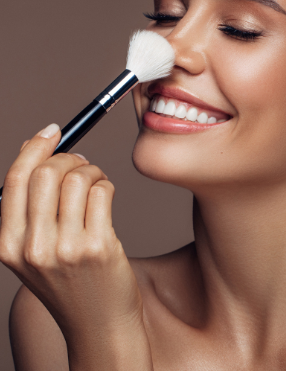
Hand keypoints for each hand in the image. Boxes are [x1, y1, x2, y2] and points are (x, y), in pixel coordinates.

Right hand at [0, 124, 151, 369]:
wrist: (99, 323)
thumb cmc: (71, 280)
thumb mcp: (36, 250)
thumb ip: (32, 207)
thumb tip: (40, 151)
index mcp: (7, 244)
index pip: (15, 180)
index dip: (35, 148)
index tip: (52, 131)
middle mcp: (31, 247)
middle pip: (47, 173)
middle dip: (69, 158)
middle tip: (82, 164)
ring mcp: (65, 249)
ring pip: (78, 178)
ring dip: (92, 171)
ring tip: (97, 182)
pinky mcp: (98, 248)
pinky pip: (102, 192)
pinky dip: (106, 185)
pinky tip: (106, 196)